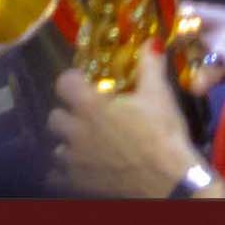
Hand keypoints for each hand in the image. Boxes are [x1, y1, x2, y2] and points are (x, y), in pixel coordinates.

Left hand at [43, 70, 199, 199]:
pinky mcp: (79, 183)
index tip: (86, 83)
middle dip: (68, 114)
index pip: (63, 83)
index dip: (73, 81)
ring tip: (86, 144)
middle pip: (55, 117)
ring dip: (68, 144)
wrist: (169, 180)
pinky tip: (81, 168)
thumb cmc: (163, 134)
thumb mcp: (159, 95)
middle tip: (86, 115)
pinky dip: (65, 172)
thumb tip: (151, 41)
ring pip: (56, 148)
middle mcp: (76, 131)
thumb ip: (149, 65)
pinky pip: (58, 176)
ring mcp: (75, 160)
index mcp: (90, 105)